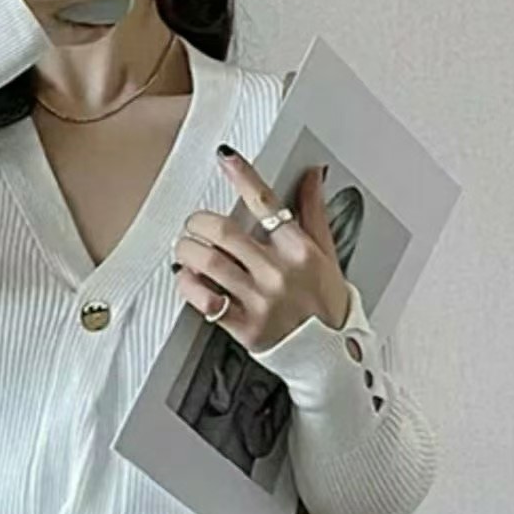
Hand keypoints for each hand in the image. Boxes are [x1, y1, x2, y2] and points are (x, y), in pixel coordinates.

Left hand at [171, 147, 351, 353]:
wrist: (329, 355)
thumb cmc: (326, 305)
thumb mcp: (326, 255)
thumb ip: (313, 213)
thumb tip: (312, 175)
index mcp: (299, 250)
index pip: (266, 202)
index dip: (242, 175)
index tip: (226, 158)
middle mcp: (278, 273)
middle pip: (224, 232)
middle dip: (198, 222)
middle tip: (193, 224)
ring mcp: (259, 301)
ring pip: (208, 262)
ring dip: (187, 249)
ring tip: (184, 248)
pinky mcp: (243, 327)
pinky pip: (204, 300)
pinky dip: (187, 285)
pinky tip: (186, 277)